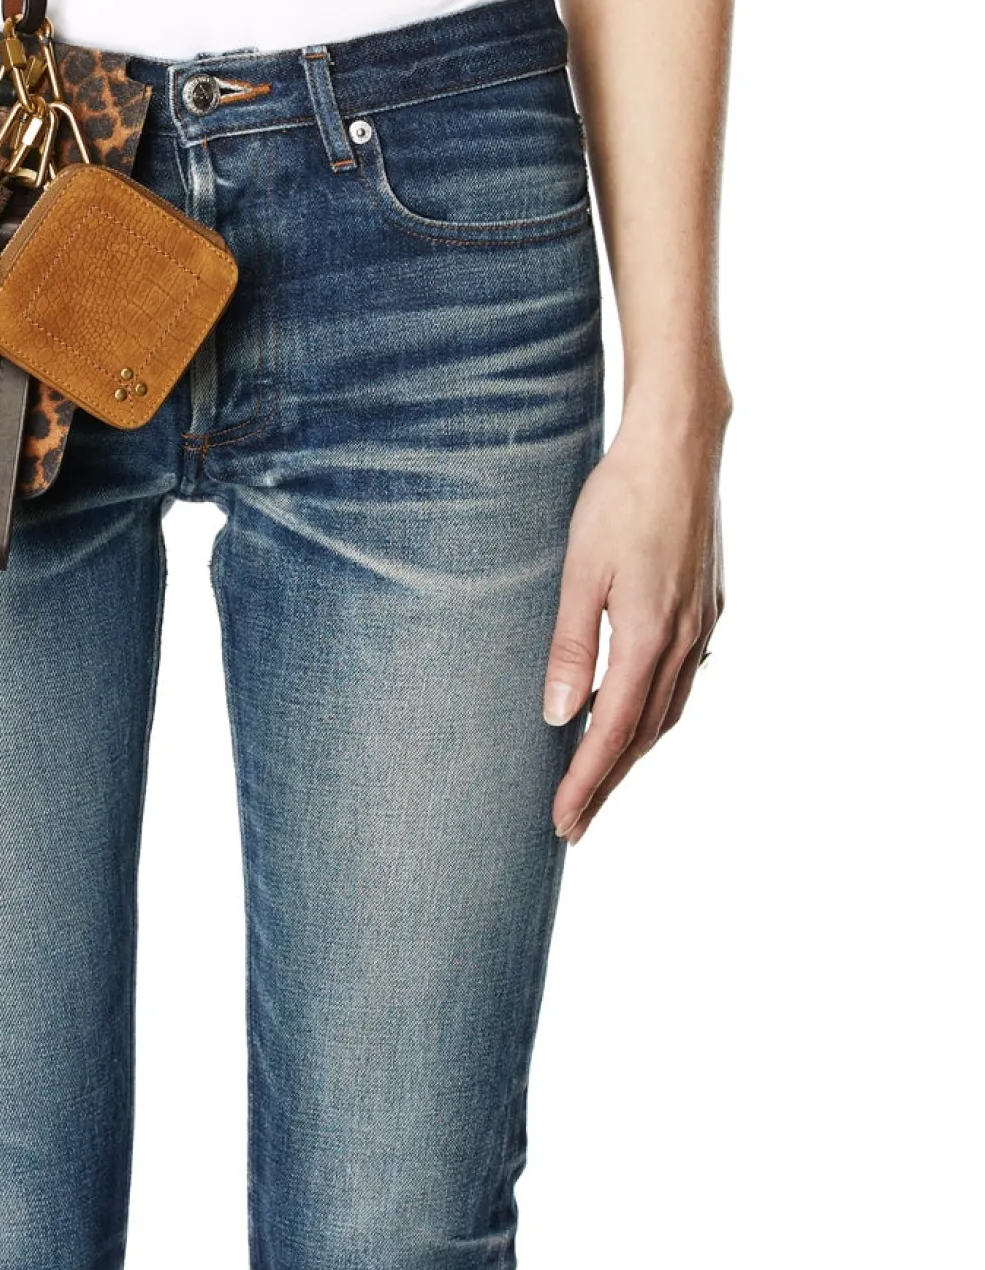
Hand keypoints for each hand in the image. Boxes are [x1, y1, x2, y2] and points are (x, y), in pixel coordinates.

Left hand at [542, 399, 727, 842]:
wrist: (679, 446)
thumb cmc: (620, 498)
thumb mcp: (580, 569)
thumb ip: (570, 645)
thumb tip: (558, 715)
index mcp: (647, 637)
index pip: (611, 733)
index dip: (586, 782)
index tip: (563, 822)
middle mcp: (683, 641)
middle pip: (645, 734)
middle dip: (609, 781)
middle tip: (577, 819)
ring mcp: (703, 623)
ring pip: (669, 709)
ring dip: (635, 749)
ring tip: (602, 776)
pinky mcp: (710, 603)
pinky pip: (685, 677)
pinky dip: (658, 708)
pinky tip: (640, 706)